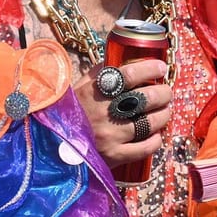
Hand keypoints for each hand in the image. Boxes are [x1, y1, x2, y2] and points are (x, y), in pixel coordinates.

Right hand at [78, 58, 171, 176]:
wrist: (51, 147)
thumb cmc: (69, 113)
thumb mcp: (79, 88)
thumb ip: (100, 74)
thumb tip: (126, 61)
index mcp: (94, 91)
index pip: (129, 74)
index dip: (150, 69)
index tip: (160, 68)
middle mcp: (103, 112)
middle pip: (146, 98)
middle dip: (163, 93)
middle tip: (166, 92)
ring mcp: (110, 136)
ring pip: (150, 122)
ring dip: (163, 114)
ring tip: (164, 111)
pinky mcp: (114, 156)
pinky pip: (146, 147)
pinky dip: (156, 139)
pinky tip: (156, 134)